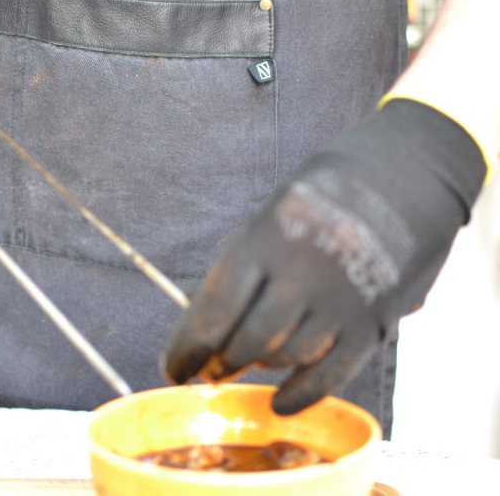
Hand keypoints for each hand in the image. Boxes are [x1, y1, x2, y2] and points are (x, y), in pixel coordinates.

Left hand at [162, 99, 485, 414]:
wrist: (403, 174)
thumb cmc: (320, 196)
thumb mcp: (269, 218)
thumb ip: (238, 269)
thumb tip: (196, 323)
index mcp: (264, 239)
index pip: (212, 313)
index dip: (186, 350)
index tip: (174, 368)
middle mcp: (300, 273)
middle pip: (246, 342)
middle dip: (220, 363)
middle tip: (211, 370)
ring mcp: (340, 299)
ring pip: (285, 357)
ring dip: (260, 366)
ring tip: (248, 363)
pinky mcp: (373, 320)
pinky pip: (331, 373)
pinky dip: (302, 394)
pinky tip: (280, 402)